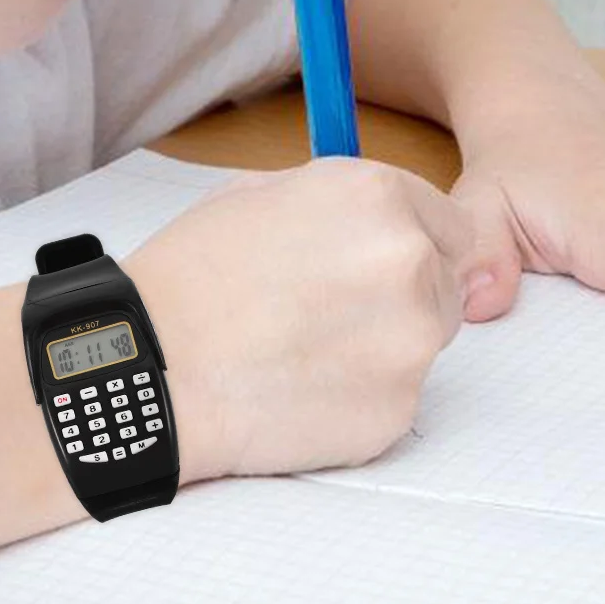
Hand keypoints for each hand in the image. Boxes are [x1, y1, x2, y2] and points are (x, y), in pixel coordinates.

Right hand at [131, 158, 479, 481]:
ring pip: (424, 340)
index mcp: (379, 196)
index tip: (372, 261)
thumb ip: (336, 200)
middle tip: (327, 308)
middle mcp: (410, 261)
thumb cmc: (191, 275)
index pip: (451, 222)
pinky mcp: (397, 409)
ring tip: (304, 346)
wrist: (153, 367)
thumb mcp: (256, 193)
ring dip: (383, 343)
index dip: (411, 240)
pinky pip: (396, 396)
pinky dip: (359, 395)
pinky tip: (299, 385)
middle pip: (446, 281)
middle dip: (400, 293)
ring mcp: (410, 340)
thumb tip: (374, 217)